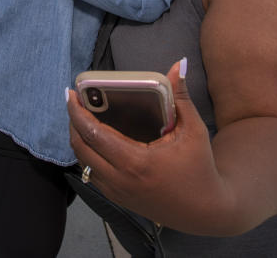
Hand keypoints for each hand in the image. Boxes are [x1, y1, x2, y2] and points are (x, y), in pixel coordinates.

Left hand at [67, 60, 226, 231]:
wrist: (206, 211)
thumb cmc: (200, 168)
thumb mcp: (193, 130)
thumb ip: (180, 96)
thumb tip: (177, 65)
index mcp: (135, 161)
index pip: (93, 133)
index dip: (76, 112)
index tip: (70, 93)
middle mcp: (120, 179)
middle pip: (80, 147)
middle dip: (72, 122)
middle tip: (74, 101)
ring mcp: (116, 192)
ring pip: (82, 162)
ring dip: (77, 138)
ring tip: (81, 117)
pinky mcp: (117, 199)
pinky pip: (91, 173)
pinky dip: (87, 154)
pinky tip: (93, 139)